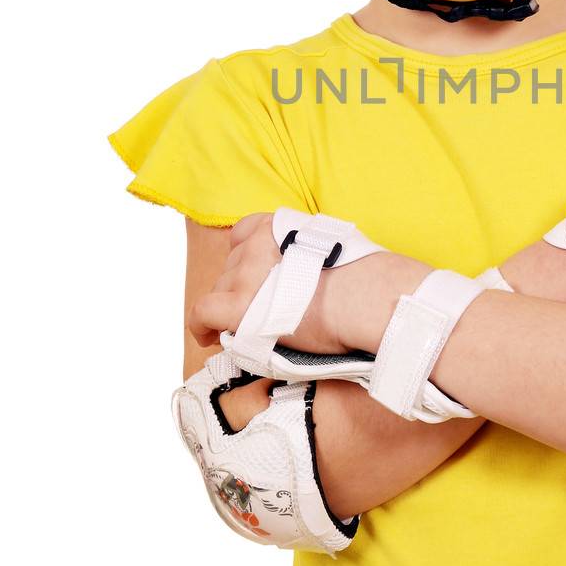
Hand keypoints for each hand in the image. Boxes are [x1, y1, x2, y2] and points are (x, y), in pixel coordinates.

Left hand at [187, 212, 425, 358]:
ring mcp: (245, 274)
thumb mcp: (333, 248)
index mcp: (278, 227)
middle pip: (231, 267)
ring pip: (220, 291)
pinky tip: (209, 338)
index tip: (253, 277)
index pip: (244, 233)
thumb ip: (311, 252)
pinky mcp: (239, 306)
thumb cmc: (363, 280)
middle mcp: (255, 246)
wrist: (364, 298)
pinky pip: (202, 313)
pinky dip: (201, 326)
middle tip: (262, 310)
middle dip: (241, 288)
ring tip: (251, 328)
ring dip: (231, 308)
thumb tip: (313, 275)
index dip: (245, 257)